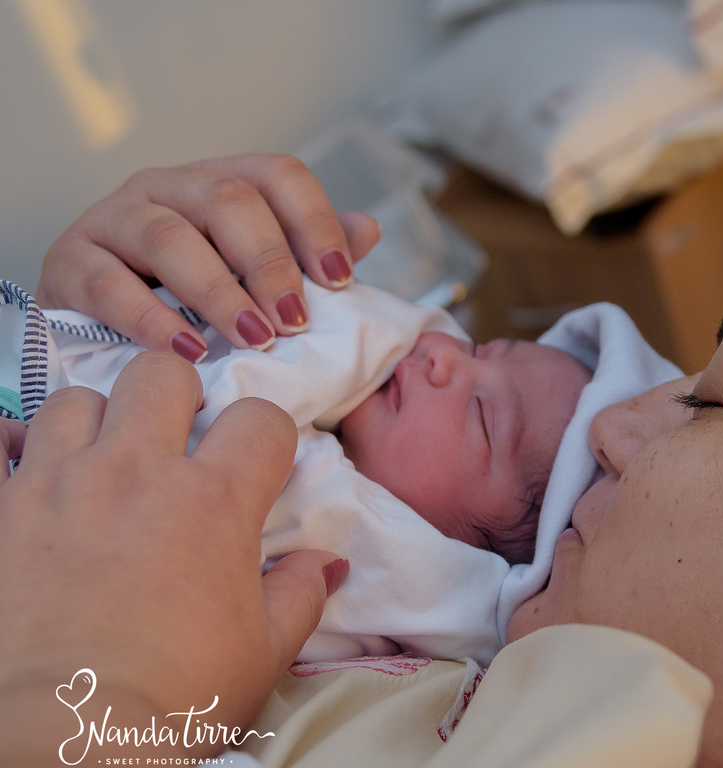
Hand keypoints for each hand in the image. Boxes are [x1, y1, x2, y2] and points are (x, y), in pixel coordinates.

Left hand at [0, 352, 345, 767]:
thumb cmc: (181, 694)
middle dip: (178, 397)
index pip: (260, 419)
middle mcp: (136, 472)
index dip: (268, 436)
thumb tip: (328, 563)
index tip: (260, 464)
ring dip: (95, 422)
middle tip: (176, 442)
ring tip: (100, 463)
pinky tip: (31, 483)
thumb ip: (301, 594)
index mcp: (213, 500)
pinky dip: (15, 456)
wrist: (68, 734)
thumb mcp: (265, 650)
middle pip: (160, 376)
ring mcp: (58, 485)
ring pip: (75, 400)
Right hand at [37, 154, 382, 360]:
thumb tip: (367, 229)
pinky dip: (153, 320)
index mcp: (222, 182)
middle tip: (295, 321)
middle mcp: (168, 186)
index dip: (315, 222)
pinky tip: (188, 353)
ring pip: (169, 236)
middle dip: (269, 263)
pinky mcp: (71, 261)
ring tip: (253, 339)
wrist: (102, 328)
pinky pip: (111, 284)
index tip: (340, 279)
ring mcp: (114, 218)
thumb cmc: (195, 300)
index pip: (278, 174)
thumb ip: (308, 254)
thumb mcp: (256, 278)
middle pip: (227, 200)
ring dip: (219, 292)